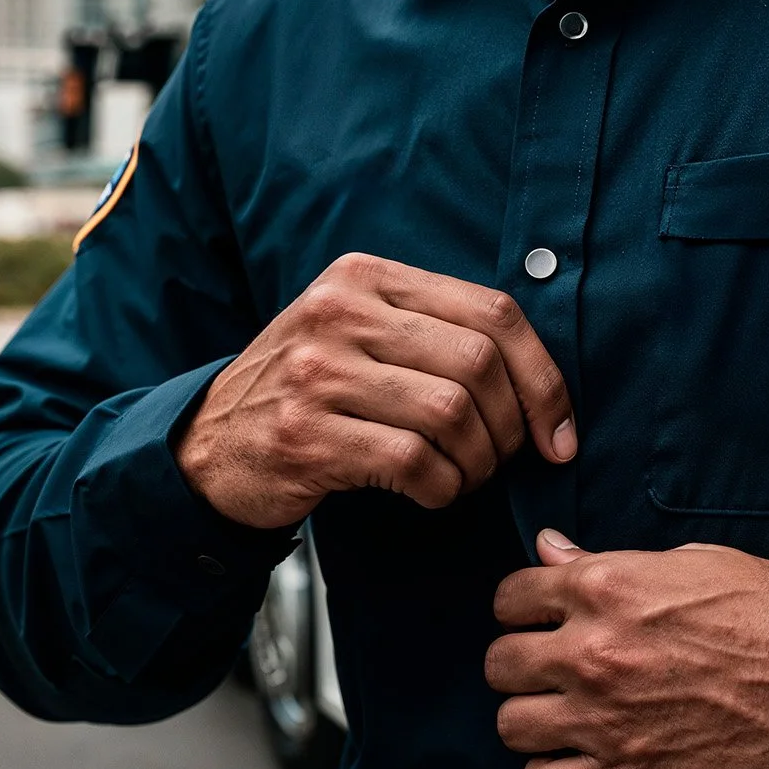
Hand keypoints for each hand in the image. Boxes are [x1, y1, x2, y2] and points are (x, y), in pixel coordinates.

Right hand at [175, 253, 575, 528]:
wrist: (209, 447)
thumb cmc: (310, 393)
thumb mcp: (361, 333)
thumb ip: (438, 334)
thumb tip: (544, 388)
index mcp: (367, 276)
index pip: (492, 311)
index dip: (543, 377)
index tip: (559, 432)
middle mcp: (340, 312)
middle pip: (479, 362)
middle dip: (512, 426)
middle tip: (505, 460)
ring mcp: (318, 372)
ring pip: (451, 413)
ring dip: (478, 462)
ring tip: (465, 477)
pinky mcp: (306, 435)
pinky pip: (413, 462)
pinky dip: (442, 488)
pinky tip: (432, 493)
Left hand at [487, 530, 768, 768]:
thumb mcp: (697, 563)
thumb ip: (610, 560)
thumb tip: (550, 549)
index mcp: (606, 586)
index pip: (511, 598)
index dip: (525, 610)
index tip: (543, 623)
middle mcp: (591, 651)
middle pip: (500, 665)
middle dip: (525, 667)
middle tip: (559, 675)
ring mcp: (604, 720)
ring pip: (511, 727)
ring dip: (538, 723)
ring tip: (573, 721)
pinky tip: (588, 763)